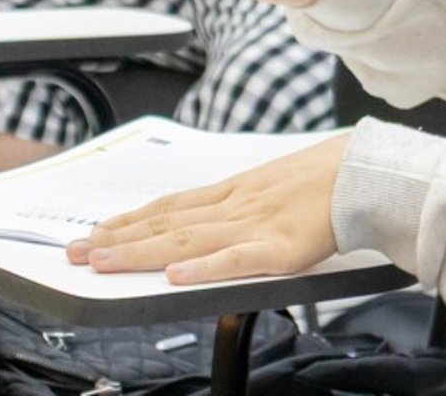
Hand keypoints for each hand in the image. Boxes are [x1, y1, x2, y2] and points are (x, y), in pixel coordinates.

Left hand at [66, 132, 348, 282]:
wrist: (370, 170)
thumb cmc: (331, 175)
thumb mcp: (279, 182)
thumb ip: (248, 201)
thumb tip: (216, 220)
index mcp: (237, 190)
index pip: (171, 205)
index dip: (130, 220)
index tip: (96, 231)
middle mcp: (237, 204)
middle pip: (167, 224)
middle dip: (117, 240)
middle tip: (75, 253)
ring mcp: (256, 224)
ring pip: (187, 240)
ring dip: (141, 252)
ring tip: (102, 261)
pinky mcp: (282, 246)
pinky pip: (237, 258)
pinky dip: (205, 267)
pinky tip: (177, 275)